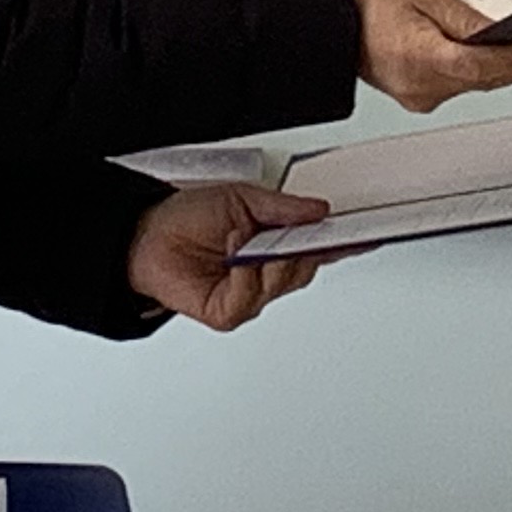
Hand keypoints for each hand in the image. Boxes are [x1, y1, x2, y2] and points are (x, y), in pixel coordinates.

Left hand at [128, 182, 335, 332]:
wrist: (144, 237)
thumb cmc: (186, 218)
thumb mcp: (241, 199)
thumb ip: (282, 208)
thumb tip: (317, 211)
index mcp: (274, 244)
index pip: (318, 248)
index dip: (343, 244)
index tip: (367, 235)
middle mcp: (265, 272)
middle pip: (305, 268)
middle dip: (301, 247)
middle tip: (292, 230)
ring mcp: (249, 294)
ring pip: (281, 283)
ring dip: (266, 258)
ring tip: (244, 237)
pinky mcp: (228, 311)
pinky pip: (250, 298)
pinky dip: (244, 274)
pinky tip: (232, 253)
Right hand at [351, 0, 511, 113]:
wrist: (334, 26)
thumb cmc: (368, 5)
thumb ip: (464, 17)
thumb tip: (501, 31)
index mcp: (417, 57)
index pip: (480, 65)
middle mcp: (421, 86)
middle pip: (486, 79)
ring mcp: (421, 96)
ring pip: (478, 85)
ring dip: (509, 71)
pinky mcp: (421, 97)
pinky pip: (463, 86)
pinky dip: (485, 73)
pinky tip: (504, 62)